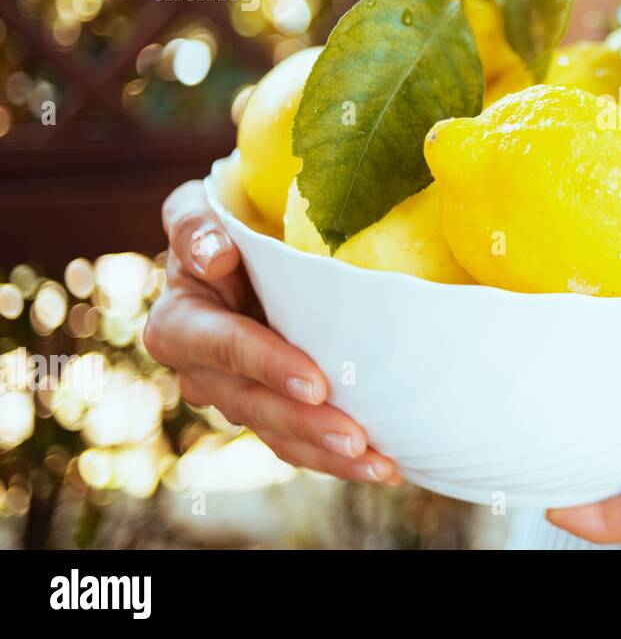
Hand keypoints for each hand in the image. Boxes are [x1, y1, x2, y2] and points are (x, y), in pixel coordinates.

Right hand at [144, 181, 398, 484]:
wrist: (250, 242)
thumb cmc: (228, 220)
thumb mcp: (200, 210)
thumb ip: (195, 225)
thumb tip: (214, 256)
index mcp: (181, 321)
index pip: (222, 348)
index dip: (265, 366)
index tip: (315, 383)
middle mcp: (202, 368)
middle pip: (252, 404)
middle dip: (305, 424)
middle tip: (355, 437)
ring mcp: (236, 394)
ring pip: (278, 433)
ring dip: (327, 454)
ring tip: (380, 464)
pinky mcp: (270, 408)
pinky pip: (299, 440)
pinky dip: (337, 458)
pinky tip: (386, 464)